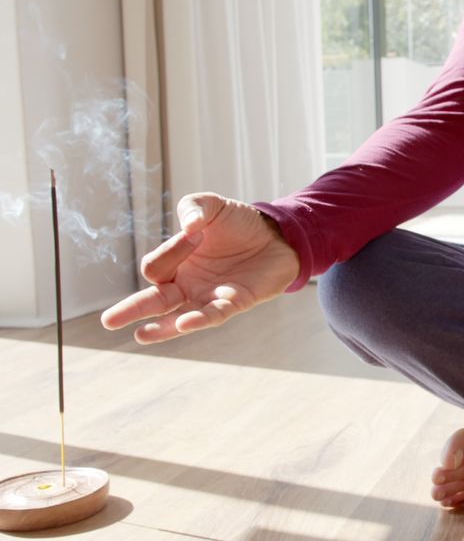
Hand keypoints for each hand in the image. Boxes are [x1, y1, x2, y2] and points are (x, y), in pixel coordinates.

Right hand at [101, 193, 299, 343]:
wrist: (277, 235)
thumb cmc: (238, 223)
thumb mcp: (212, 206)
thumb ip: (194, 208)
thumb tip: (189, 226)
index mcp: (176, 264)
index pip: (156, 267)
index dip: (171, 251)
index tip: (197, 232)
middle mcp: (188, 285)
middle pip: (155, 302)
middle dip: (132, 311)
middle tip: (109, 322)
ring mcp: (210, 296)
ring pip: (180, 317)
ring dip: (163, 327)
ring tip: (141, 335)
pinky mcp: (235, 302)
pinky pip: (214, 315)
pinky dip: (200, 320)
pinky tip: (185, 324)